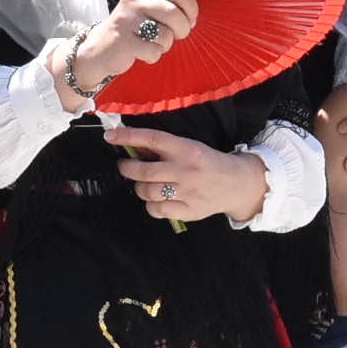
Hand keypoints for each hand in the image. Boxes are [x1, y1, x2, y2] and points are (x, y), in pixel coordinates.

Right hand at [58, 0, 199, 108]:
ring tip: (155, 44)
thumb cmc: (133, 27)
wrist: (99, 48)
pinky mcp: (123, 41)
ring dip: (166, 45)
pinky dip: (153, 56)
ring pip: (166, 34)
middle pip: (175, 13)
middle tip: (177, 36)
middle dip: (183, 29)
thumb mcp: (148, 6)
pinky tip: (142, 52)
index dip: (192, 8)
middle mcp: (135, 0)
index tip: (190, 20)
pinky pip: (153, 51)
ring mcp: (127, 20)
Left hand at [104, 125, 268, 223]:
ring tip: (144, 183)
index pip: (152, 139)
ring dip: (139, 187)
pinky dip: (150, 205)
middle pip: (144, 171)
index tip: (110, 136)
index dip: (128, 137)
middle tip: (125, 166)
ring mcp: (187, 192)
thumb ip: (163, 149)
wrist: (237, 183)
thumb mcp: (189, 148)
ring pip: (147, 192)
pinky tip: (156, 199)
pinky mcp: (189, 211)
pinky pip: (157, 210)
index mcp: (186, 149)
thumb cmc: (206, 163)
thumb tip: (131, 146)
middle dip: (127, 168)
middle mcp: (186, 170)